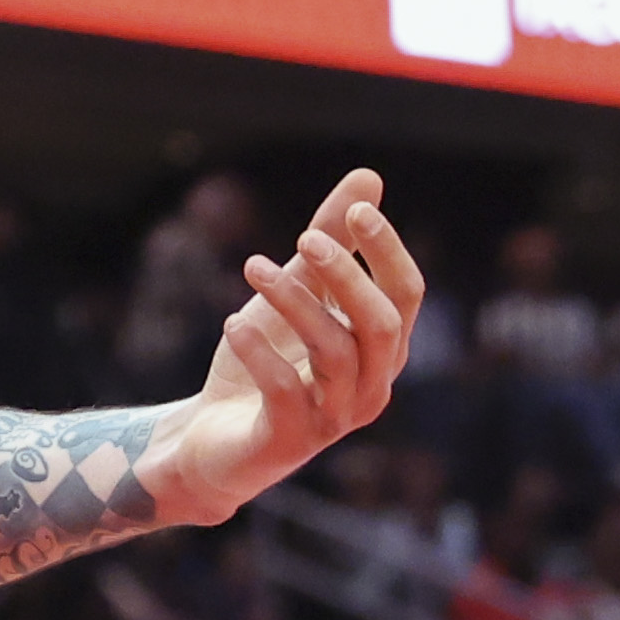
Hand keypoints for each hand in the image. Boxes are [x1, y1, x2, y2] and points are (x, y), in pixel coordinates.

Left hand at [142, 171, 422, 528]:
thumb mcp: (295, 295)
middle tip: (302, 238)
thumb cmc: (265, 362)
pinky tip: (233, 323)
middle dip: (346, 276)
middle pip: (382, 325)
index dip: (388, 251)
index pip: (407, 295)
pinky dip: (260, 350)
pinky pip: (285, 390)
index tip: (356, 209)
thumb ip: (332, 242)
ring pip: (335, 352)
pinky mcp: (289, 441)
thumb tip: (369, 178)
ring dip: (293, 301)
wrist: (213, 442)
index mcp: (382, 351)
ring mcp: (333, 419)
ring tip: (251, 267)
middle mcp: (370, 387)